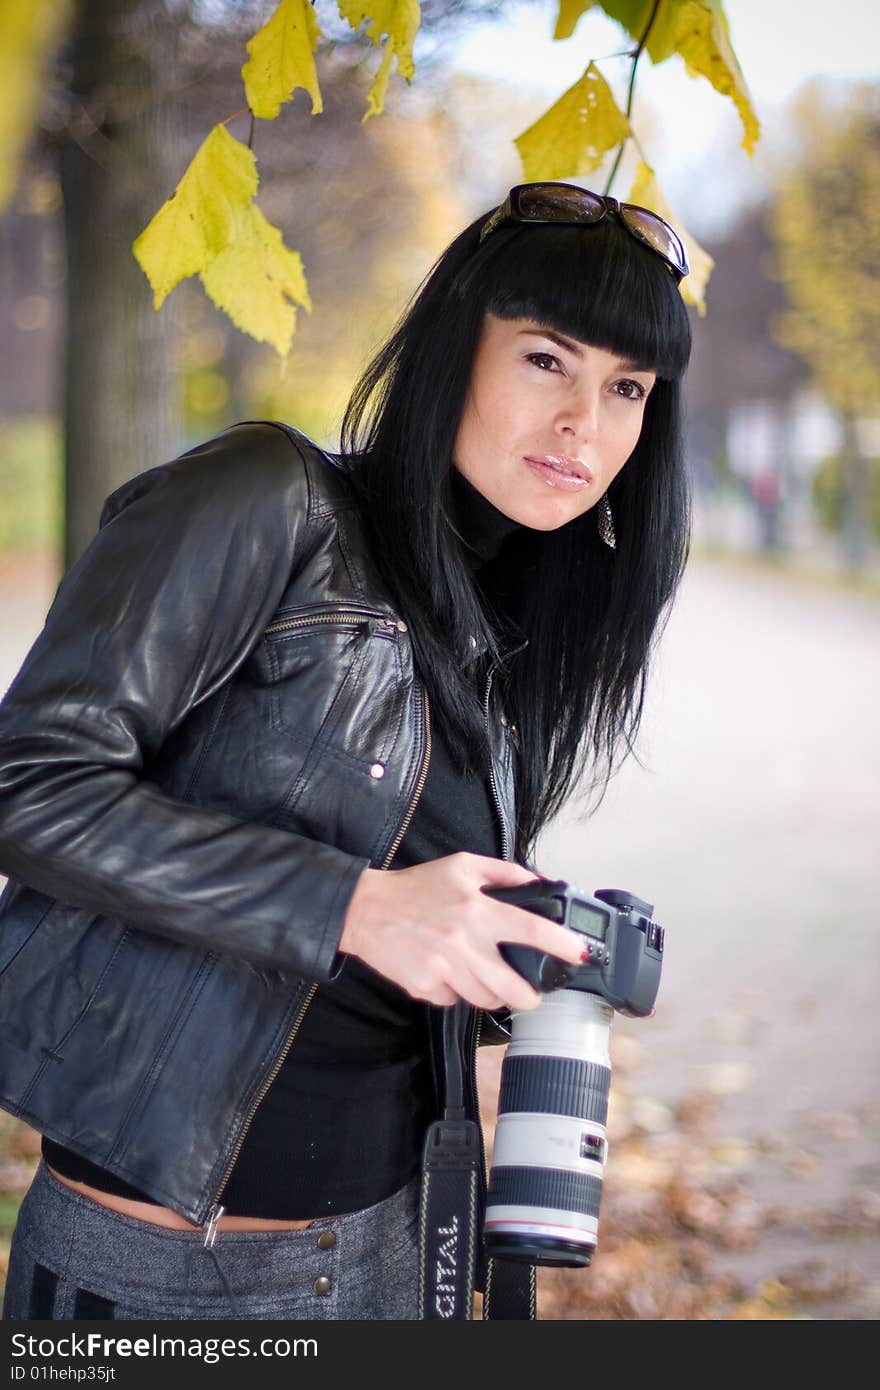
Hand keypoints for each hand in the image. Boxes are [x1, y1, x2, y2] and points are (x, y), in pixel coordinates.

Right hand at [339, 853, 584, 1010]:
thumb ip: (504, 873)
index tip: (580, 954)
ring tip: (485, 978)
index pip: (532, 930)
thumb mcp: (462, 866)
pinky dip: (457, 992)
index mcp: (478, 910)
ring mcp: (445, 969)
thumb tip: (538, 884)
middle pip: (514, 989)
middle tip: (531, 994)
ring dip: (492, 995)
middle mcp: (465, 942)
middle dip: (530, 998)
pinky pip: (454, 1001)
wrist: (367, 910)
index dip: (562, 945)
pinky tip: (449, 974)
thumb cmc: (416, 887)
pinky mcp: (426, 987)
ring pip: (486, 1000)